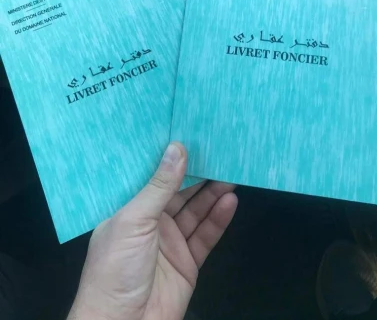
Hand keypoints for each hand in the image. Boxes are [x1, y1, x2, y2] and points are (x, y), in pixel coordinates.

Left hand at [68, 142, 237, 319]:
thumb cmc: (115, 270)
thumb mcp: (134, 221)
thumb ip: (159, 186)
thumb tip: (177, 149)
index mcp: (129, 209)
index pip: (152, 177)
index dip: (170, 158)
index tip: (189, 136)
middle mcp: (150, 222)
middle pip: (179, 192)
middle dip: (198, 174)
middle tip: (218, 153)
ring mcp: (170, 242)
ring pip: (196, 211)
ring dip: (213, 193)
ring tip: (231, 173)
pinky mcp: (188, 261)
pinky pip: (206, 235)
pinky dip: (218, 219)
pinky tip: (230, 202)